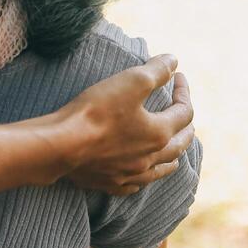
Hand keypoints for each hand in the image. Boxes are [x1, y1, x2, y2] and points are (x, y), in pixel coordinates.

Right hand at [42, 56, 195, 196]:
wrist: (61, 146)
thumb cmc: (96, 112)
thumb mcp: (131, 80)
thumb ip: (156, 70)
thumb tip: (173, 61)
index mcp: (160, 133)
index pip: (184, 111)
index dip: (183, 91)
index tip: (177, 76)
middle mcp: (150, 158)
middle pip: (179, 145)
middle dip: (186, 128)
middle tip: (186, 117)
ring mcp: (130, 174)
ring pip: (161, 169)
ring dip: (172, 158)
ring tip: (175, 152)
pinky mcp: (110, 183)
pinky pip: (135, 186)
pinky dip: (143, 179)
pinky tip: (140, 177)